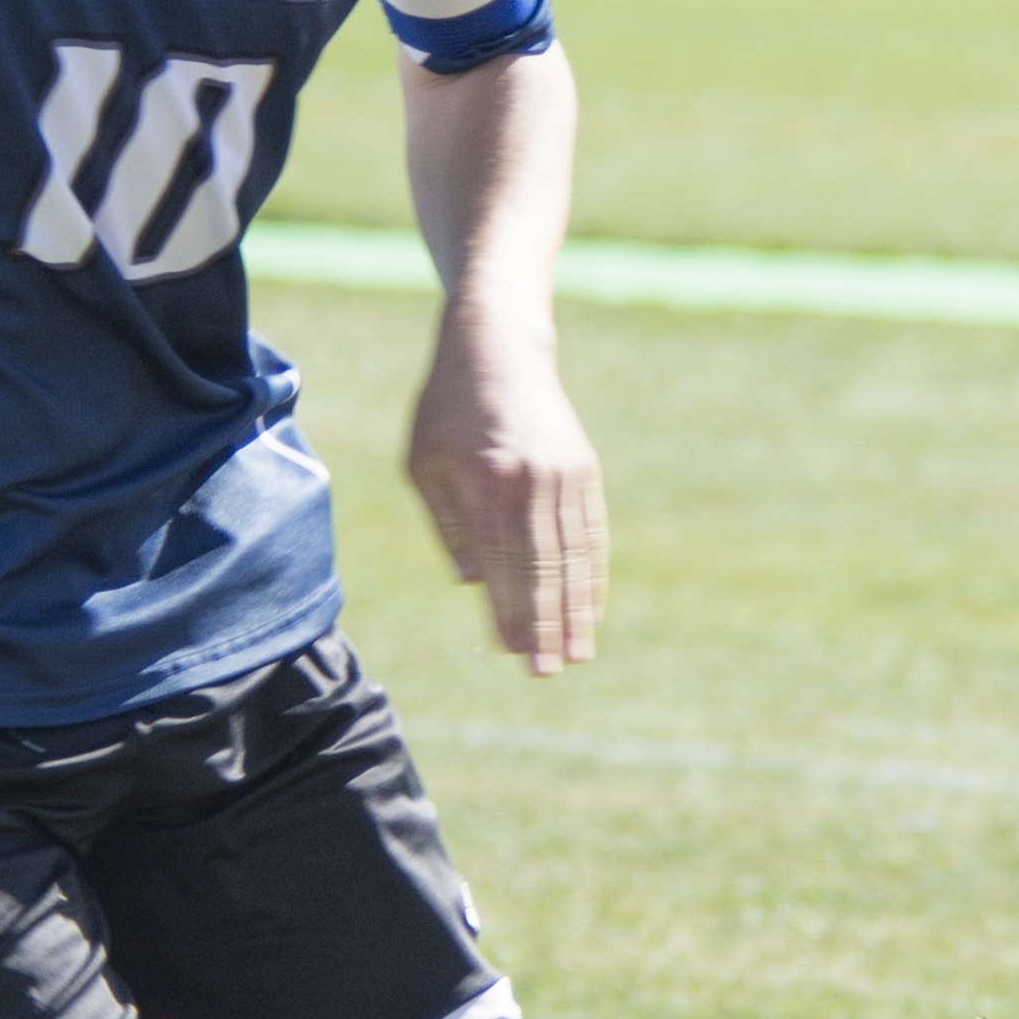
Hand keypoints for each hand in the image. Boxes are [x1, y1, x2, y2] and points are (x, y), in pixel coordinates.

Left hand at [407, 323, 604, 674]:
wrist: (499, 347)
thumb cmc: (447, 408)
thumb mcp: (425, 462)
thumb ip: (449, 524)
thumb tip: (474, 582)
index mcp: (486, 482)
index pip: (502, 563)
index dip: (509, 612)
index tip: (512, 653)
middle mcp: (532, 482)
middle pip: (543, 569)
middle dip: (546, 626)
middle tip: (548, 671)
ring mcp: (564, 476)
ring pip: (573, 557)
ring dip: (576, 611)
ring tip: (577, 654)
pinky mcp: (584, 470)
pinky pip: (591, 534)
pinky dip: (593, 574)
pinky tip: (592, 608)